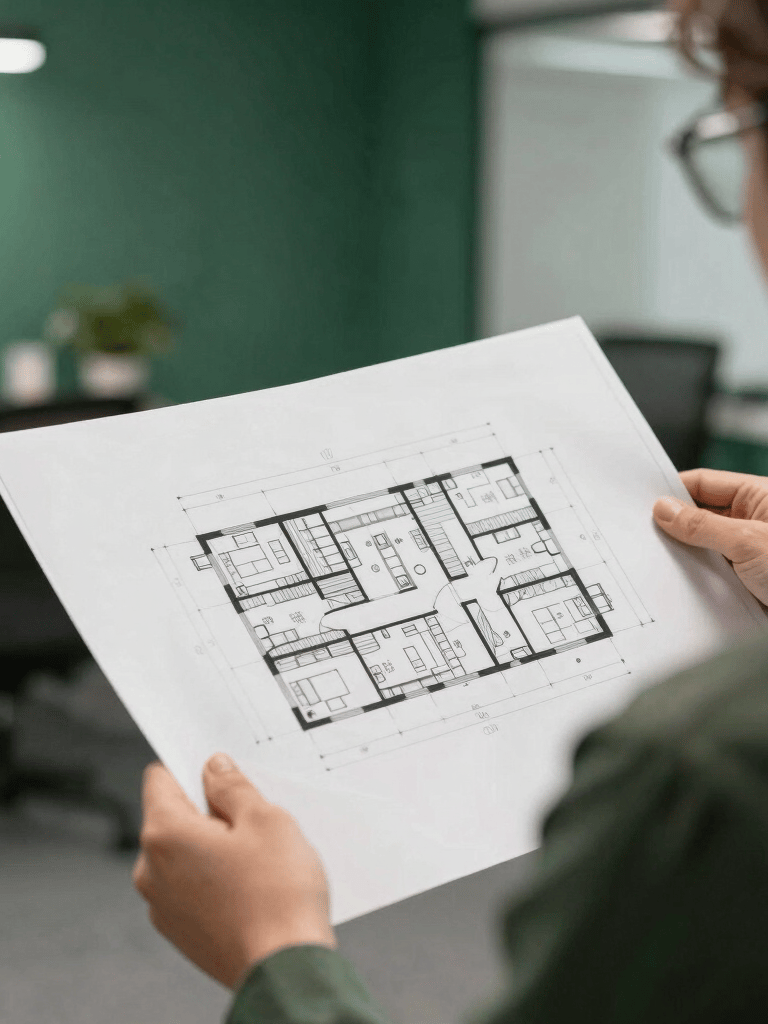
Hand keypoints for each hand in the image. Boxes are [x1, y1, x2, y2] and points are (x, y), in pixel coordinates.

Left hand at [132, 754, 335, 988]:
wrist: (286, 967)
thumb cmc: (278, 892)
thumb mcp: (265, 818)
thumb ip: (232, 787)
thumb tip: (214, 769)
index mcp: (164, 834)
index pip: (160, 778)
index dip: (190, 767)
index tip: (219, 770)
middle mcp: (150, 870)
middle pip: (172, 817)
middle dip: (208, 810)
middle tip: (252, 816)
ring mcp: (163, 906)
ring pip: (183, 854)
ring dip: (213, 845)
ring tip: (258, 855)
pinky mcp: (181, 932)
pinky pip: (191, 887)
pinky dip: (215, 878)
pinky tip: (252, 884)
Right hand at [653, 468, 767, 604]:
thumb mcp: (746, 542)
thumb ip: (701, 524)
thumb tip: (665, 509)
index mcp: (760, 496)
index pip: (703, 482)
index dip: (672, 489)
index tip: (642, 501)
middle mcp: (754, 520)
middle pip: (700, 513)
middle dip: (674, 524)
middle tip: (644, 533)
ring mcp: (749, 551)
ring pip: (704, 545)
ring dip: (685, 554)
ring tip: (659, 560)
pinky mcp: (746, 579)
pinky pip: (712, 572)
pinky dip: (696, 577)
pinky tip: (680, 582)